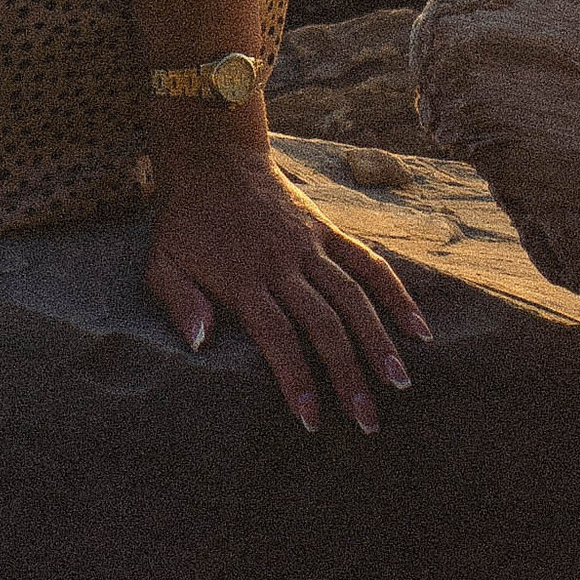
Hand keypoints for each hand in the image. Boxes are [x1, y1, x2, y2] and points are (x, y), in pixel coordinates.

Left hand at [144, 137, 430, 432]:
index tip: (312, 421)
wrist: (212, 157)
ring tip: (401, 383)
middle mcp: (282, 264)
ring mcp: (309, 245)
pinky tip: (418, 328)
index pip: (277, 335)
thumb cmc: (185, 221)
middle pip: (323, 323)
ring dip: (378, 341)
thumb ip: (178, 301)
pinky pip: (367, 261)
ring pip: (352, 296)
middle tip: (368, 422)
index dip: (297, 379)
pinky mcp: (326, 230)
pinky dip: (395, 292)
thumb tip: (199, 343)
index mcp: (243, 278)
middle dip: (347, 375)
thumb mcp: (161, 260)